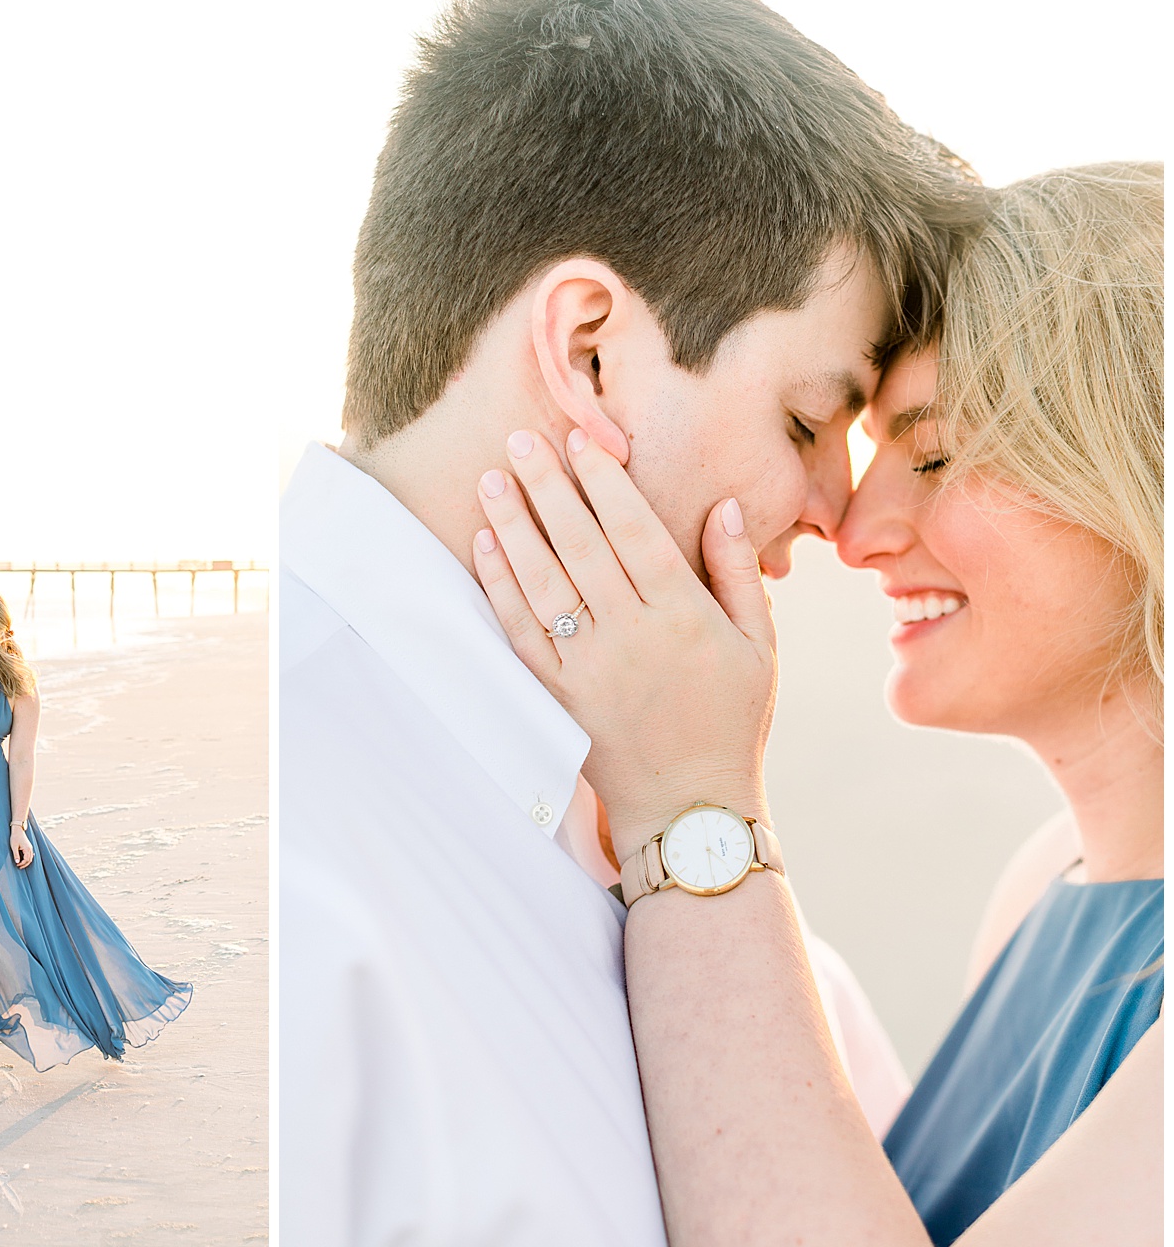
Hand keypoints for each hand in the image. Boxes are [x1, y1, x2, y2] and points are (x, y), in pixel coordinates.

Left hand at [9, 824, 33, 869]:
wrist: (18, 830)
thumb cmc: (15, 837)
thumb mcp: (14, 846)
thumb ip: (16, 855)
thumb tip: (17, 862)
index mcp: (27, 849)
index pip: (26, 860)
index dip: (22, 864)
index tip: (17, 865)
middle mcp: (30, 849)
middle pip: (30, 860)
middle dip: (25, 864)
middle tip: (19, 867)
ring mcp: (30, 847)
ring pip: (31, 857)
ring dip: (26, 862)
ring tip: (20, 864)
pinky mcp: (28, 846)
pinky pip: (30, 854)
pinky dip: (28, 858)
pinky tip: (24, 860)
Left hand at [471, 427, 776, 860]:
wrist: (689, 807)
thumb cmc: (731, 720)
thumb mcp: (759, 646)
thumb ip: (740, 573)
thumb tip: (725, 506)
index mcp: (685, 616)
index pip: (635, 532)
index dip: (604, 483)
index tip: (580, 440)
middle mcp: (632, 636)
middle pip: (581, 545)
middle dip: (548, 487)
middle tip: (521, 439)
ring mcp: (589, 667)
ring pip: (543, 583)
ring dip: (514, 527)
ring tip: (492, 480)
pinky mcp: (558, 696)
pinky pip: (521, 633)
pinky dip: (500, 588)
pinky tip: (485, 547)